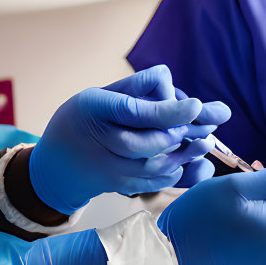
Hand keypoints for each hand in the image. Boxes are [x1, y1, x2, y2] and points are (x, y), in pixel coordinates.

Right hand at [29, 65, 230, 213]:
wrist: (56, 166)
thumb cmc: (83, 118)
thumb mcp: (100, 93)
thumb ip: (135, 86)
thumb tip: (168, 77)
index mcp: (94, 109)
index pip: (134, 111)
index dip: (167, 110)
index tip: (196, 105)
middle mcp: (99, 142)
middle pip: (146, 143)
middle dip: (181, 133)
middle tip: (208, 121)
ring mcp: (108, 170)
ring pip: (153, 167)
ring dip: (184, 155)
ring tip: (205, 144)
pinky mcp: (119, 188)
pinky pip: (152, 184)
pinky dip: (174, 174)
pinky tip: (189, 162)